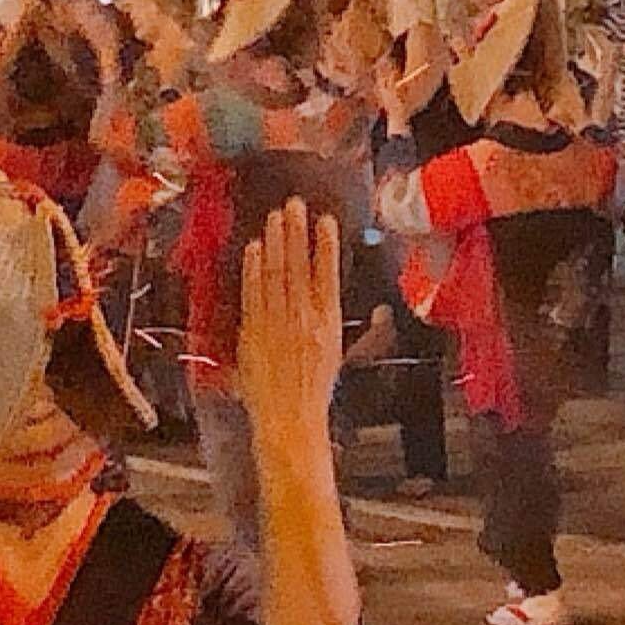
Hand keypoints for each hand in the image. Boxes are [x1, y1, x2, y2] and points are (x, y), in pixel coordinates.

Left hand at [233, 201, 345, 439]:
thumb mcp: (339, 355)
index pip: (328, 274)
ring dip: (276, 243)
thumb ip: (349, 328)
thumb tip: (371, 312)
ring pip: (277, 274)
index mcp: (328, 322)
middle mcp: (303, 317)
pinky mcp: (254, 331)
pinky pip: (254, 293)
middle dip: (297, 233)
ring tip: (276, 218)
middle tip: (294, 205)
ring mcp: (277, 322)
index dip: (326, 246)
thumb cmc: (313, 390)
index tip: (325, 222)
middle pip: (300, 267)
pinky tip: (255, 249)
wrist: (289, 418)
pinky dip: (254, 270)